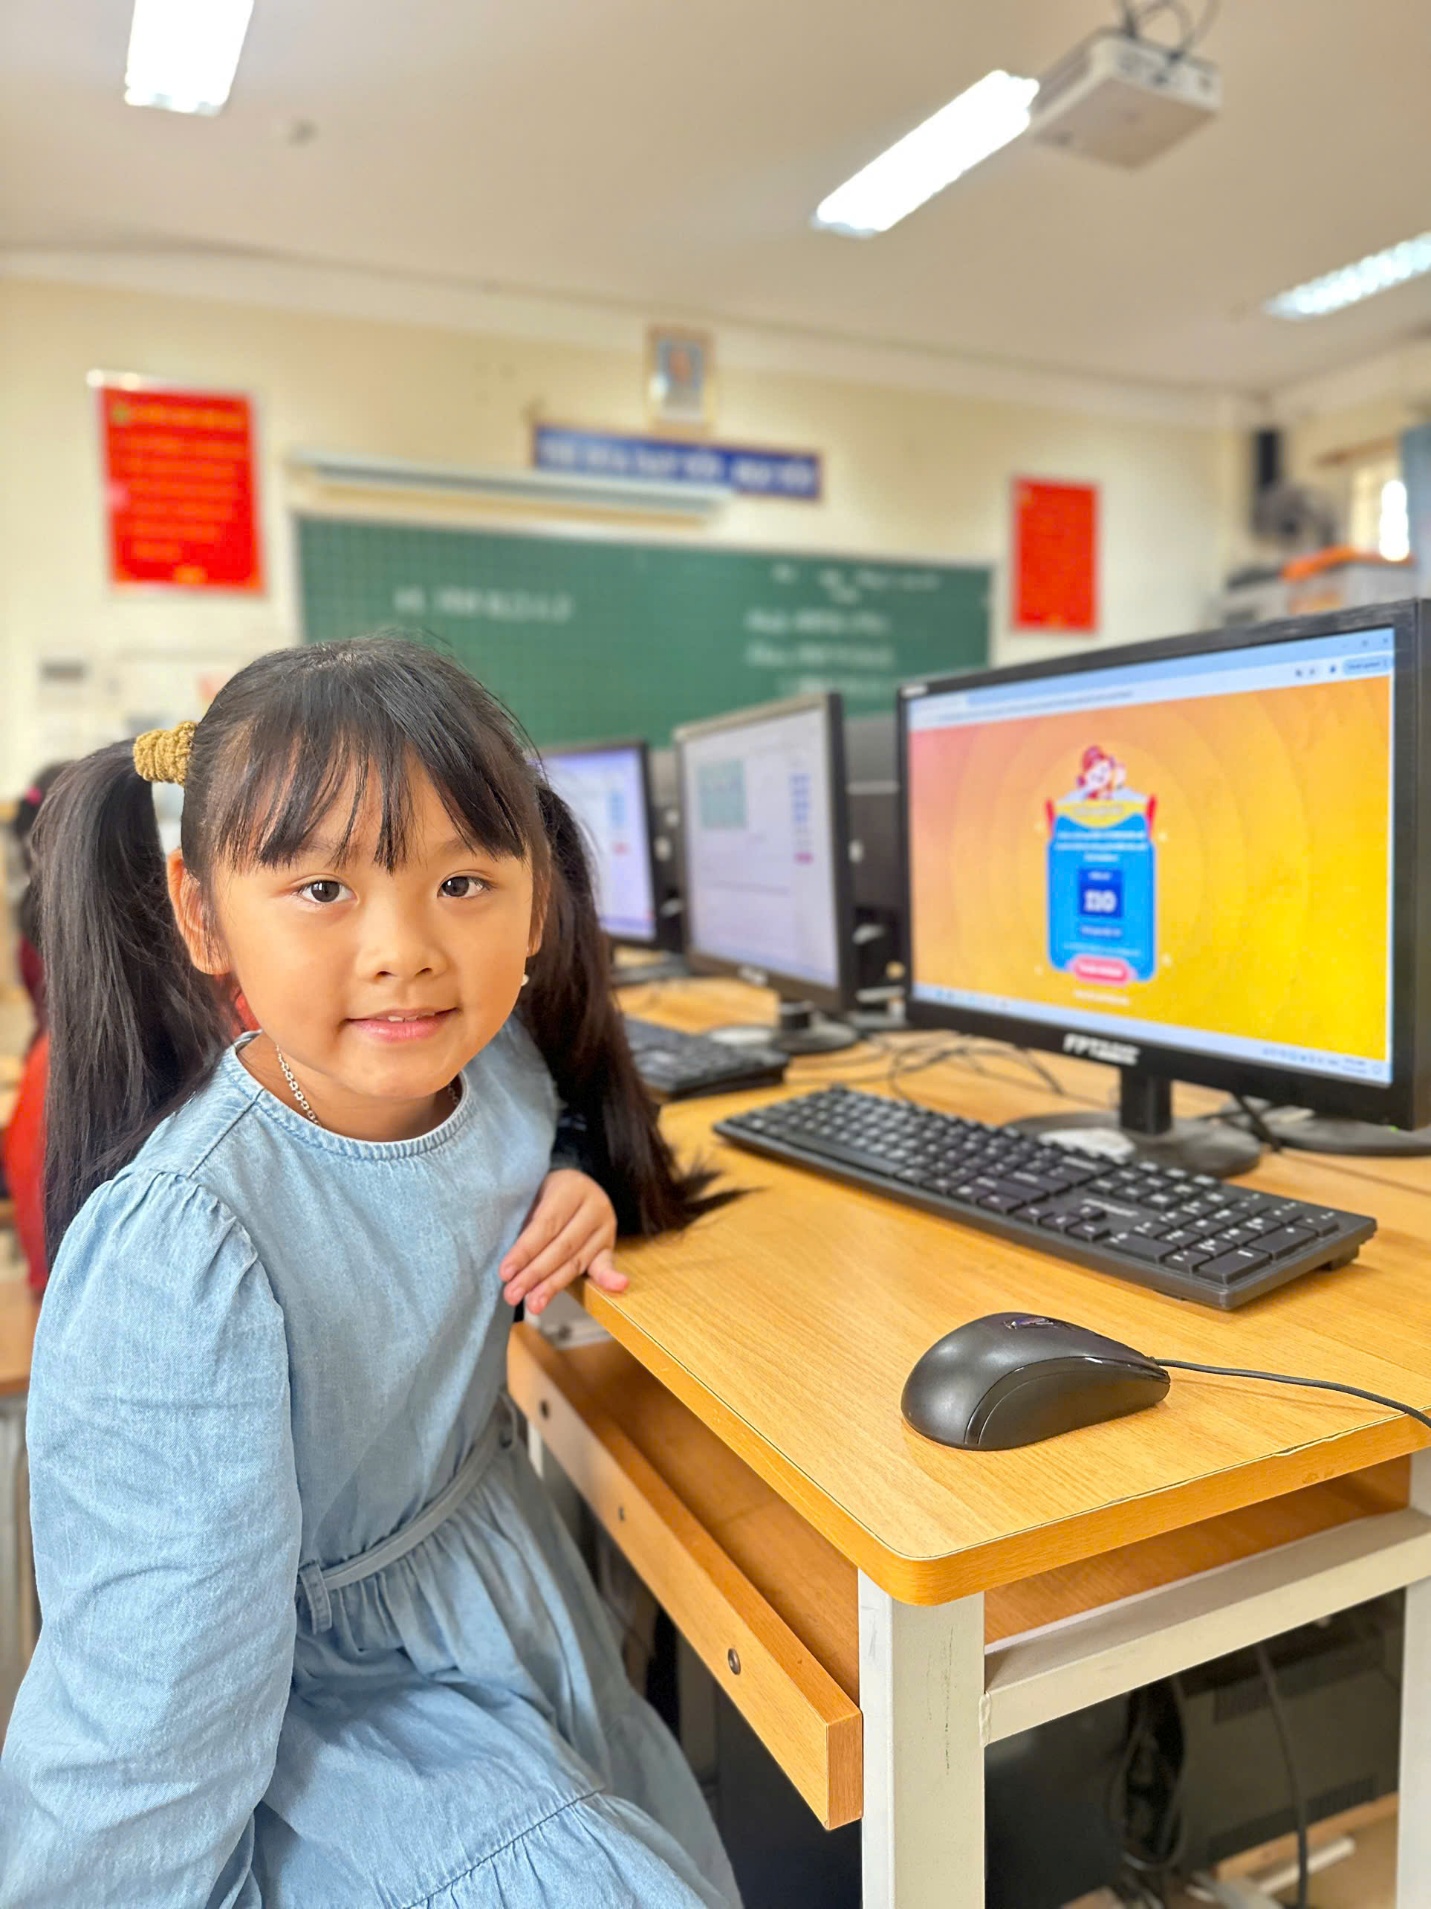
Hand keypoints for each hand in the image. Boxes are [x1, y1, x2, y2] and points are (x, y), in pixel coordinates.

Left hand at [500, 1169, 625, 1315]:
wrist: (575, 1186)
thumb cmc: (546, 1195)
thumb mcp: (533, 1196)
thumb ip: (525, 1224)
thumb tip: (508, 1264)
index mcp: (570, 1188)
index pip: (546, 1225)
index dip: (525, 1251)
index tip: (505, 1273)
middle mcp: (593, 1206)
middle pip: (561, 1247)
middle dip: (534, 1274)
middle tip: (512, 1294)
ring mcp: (605, 1227)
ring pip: (576, 1261)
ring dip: (553, 1286)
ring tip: (534, 1304)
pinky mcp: (609, 1246)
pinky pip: (607, 1264)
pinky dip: (610, 1277)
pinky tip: (618, 1286)